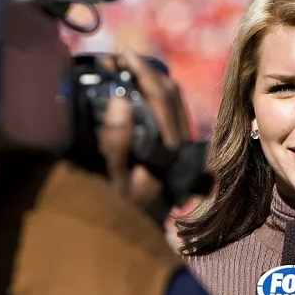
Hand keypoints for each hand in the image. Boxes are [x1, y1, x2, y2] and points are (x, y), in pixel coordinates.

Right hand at [97, 48, 190, 223]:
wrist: (145, 240)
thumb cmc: (126, 213)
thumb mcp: (114, 182)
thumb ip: (116, 142)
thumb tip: (120, 100)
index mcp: (167, 149)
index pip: (160, 98)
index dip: (142, 71)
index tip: (123, 53)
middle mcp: (180, 145)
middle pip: (170, 94)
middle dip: (145, 69)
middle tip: (118, 57)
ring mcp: (180, 147)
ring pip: (173, 100)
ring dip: (151, 79)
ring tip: (124, 67)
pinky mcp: (176, 150)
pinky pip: (170, 112)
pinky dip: (155, 93)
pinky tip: (136, 89)